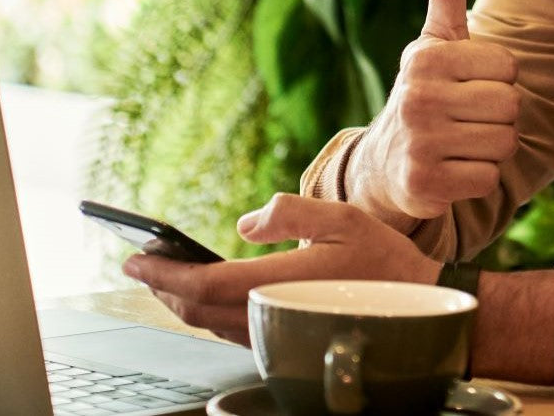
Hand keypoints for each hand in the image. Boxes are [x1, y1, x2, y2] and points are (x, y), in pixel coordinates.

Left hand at [123, 194, 440, 345]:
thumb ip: (290, 213)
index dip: (162, 274)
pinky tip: (203, 295)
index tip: (134, 259)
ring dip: (181, 301)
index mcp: (280, 284)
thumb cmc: (384, 262)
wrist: (420, 309)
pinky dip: (206, 312)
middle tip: (140, 264)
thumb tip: (245, 223)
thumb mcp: (342, 218)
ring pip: (210, 324)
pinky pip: (231, 330)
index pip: (203, 285)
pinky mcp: (285, 340)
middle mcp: (272, 315)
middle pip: (197, 310)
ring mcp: (277, 333)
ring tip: (165, 275)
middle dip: (163, 287)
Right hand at [352, 0, 520, 223]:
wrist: (384, 164)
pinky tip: (453, 170)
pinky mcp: (423, 184)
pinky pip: (488, 179)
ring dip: (491, 149)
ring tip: (461, 143)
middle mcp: (417, 97)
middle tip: (468, 119)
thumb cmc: (426, 92)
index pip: (508, 67)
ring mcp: (418, 142)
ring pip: (504, 143)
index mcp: (425, 57)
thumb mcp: (434, 41)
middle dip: (499, 116)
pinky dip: (478, 179)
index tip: (468, 86)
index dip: (498, 80)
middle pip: (510, 106)